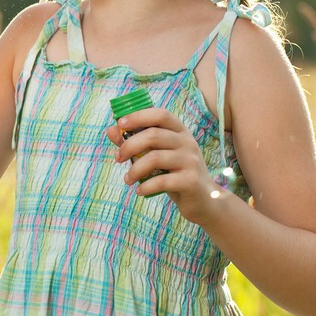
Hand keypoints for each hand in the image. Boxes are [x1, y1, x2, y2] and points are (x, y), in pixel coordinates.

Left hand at [106, 107, 219, 223]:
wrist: (204, 201)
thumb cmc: (175, 174)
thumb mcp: (156, 156)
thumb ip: (135, 143)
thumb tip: (110, 130)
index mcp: (180, 132)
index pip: (160, 114)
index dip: (138, 116)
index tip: (120, 123)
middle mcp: (188, 142)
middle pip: (153, 135)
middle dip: (129, 146)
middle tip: (118, 158)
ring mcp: (191, 161)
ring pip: (155, 158)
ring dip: (134, 170)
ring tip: (127, 180)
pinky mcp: (191, 181)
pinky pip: (162, 181)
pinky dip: (146, 186)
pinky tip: (140, 191)